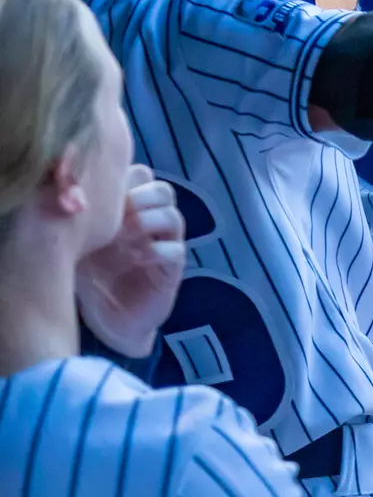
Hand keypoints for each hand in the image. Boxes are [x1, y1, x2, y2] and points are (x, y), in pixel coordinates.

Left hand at [74, 165, 185, 357]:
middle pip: (163, 190)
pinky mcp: (172, 270)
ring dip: (149, 221)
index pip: (140, 175)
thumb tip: (72, 189)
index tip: (102, 194)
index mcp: (127, 210)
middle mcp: (149, 223)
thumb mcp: (76, 242)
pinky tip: (135, 260)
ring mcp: (163, 245)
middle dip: (142, 196)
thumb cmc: (87, 277)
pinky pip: (176, 250)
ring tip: (124, 236)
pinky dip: (156, 251)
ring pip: (174, 216)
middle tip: (118, 212)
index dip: (125, 178)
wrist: (105, 321)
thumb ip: (80, 215)